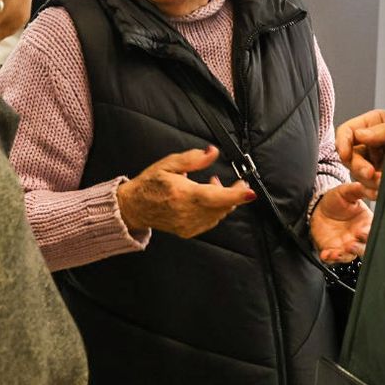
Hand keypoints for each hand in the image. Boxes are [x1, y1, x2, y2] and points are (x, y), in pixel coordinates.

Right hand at [117, 146, 255, 237]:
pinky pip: (210, 221)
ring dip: (223, 201)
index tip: (250, 192)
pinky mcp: (188, 231)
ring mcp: (188, 225)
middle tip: (238, 183)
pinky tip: (206, 199)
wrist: (134, 207)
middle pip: (222, 206)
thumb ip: (193, 158)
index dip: (236, 195)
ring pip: (218, 215)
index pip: (216, 196)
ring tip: (213, 186)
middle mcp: (187, 213)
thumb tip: (212, 152)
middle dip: (234, 194)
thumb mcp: (168, 164)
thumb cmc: (149, 184)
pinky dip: (214, 210)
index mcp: (183, 195)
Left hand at [310, 182, 372, 263]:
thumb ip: (359, 190)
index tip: (361, 231)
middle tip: (351, 244)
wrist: (318, 207)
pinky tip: (326, 254)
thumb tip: (373, 189)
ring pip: (350, 255)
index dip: (368, 234)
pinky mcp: (333, 249)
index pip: (372, 232)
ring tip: (337, 252)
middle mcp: (358, 236)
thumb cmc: (337, 200)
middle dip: (359, 249)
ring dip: (344, 255)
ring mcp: (346, 244)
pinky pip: (334, 258)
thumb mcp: (347, 192)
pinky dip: (330, 258)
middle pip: (365, 248)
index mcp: (366, 223)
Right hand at [335, 109, 384, 198]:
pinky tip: (381, 191)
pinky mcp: (380, 176)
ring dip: (368, 181)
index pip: (346, 132)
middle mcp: (369, 143)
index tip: (345, 154)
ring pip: (358, 174)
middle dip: (359, 167)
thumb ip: (381, 130)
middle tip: (371, 174)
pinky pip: (368, 186)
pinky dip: (372, 190)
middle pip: (350, 156)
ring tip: (383, 183)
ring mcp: (374, 160)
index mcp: (370, 125)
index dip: (342, 142)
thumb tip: (360, 135)